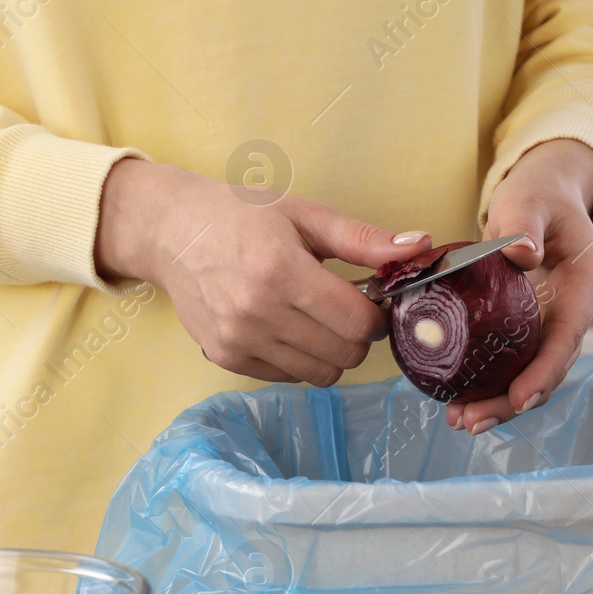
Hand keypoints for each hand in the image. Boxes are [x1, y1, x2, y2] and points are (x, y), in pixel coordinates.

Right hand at [96, 159, 430, 386]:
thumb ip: (364, 240)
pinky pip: (288, 377)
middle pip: (343, 355)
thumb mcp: (305, 216)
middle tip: (344, 309)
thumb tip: (421, 245)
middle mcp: (257, 312)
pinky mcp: (226, 357)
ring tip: (315, 318)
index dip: (376, 316)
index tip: (369, 300)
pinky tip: (287, 328)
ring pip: (320, 374)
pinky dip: (300, 360)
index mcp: (282, 271)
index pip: (357, 323)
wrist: (171, 231)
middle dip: (357, 337)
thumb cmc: (241, 216)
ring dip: (331, 352)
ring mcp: (239, 340)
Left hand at [446, 139, 592, 433]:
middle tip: (470, 421)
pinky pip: (514, 362)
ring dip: (499, 402)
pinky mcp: (532, 327)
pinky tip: (457, 400)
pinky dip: (490, 384)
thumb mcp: (529, 199)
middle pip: (550, 367)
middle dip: (514, 401)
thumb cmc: (537, 193)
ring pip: (532, 373)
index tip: (520, 398)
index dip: (545, 371)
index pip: (568, 336)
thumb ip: (525, 224)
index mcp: (586, 282)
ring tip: (459, 420)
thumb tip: (520, 255)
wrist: (543, 193)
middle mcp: (576, 310)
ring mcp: (554, 322)